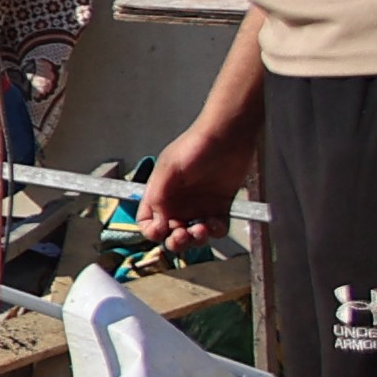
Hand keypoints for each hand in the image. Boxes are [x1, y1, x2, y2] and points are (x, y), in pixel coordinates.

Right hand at [140, 116, 253, 251]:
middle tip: (182, 235)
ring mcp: (200, 206)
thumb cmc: (196, 145)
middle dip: (175, 240)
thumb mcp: (170, 168)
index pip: (148, 221)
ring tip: (201, 229)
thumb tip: (156, 222)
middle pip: (170, 234)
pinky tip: (216, 222)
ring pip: (194, 235)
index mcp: (161, 194)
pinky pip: (216, 229)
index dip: (152, 231)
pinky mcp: (220, 206)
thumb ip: (158, 196)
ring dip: (196, 239)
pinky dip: (216, 231)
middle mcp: (178, 203)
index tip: (161, 231)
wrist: (228, 136)